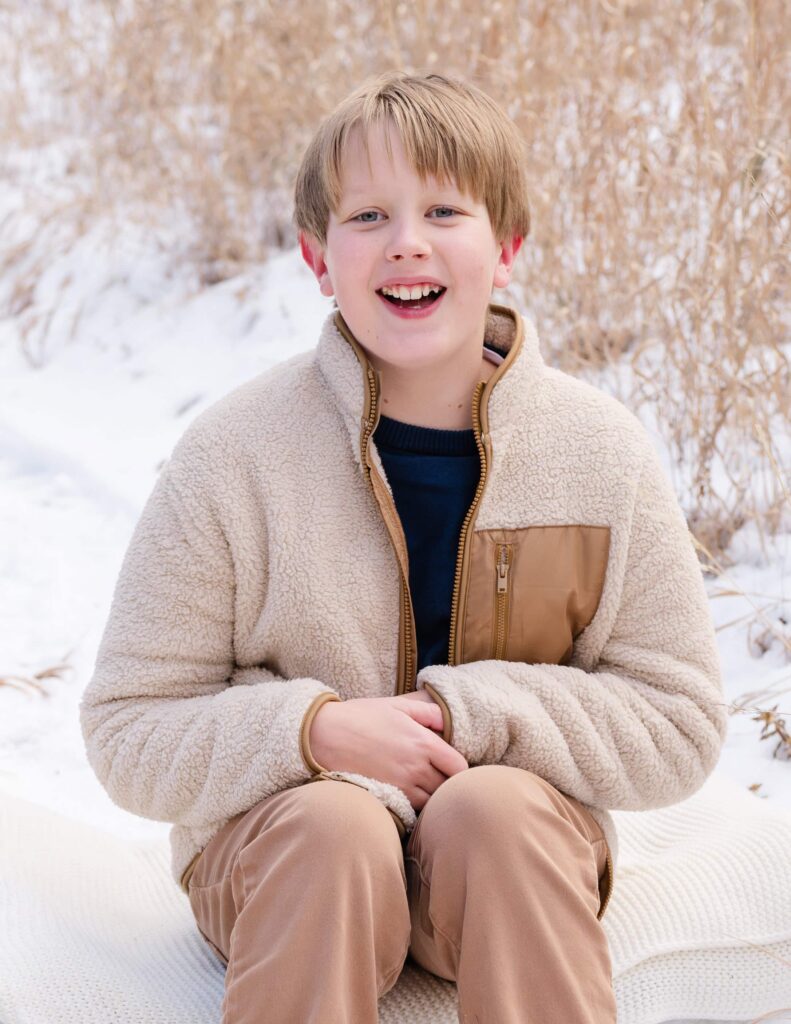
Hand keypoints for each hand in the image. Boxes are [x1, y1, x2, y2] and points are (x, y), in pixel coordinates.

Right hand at [308, 693, 467, 811]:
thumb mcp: (396, 705)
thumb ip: (427, 712)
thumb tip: (446, 722)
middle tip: (438, 775)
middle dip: (446, 782)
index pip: (459, 766)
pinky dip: (413, 805)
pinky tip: (407, 793)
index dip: (458, 767)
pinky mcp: (386, 797)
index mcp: (423, 742)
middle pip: (447, 787)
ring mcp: (400, 785)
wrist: (324, 735)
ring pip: (430, 802)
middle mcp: (415, 767)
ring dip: (430, 796)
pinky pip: (410, 810)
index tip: (449, 764)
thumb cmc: (360, 716)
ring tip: (422, 785)